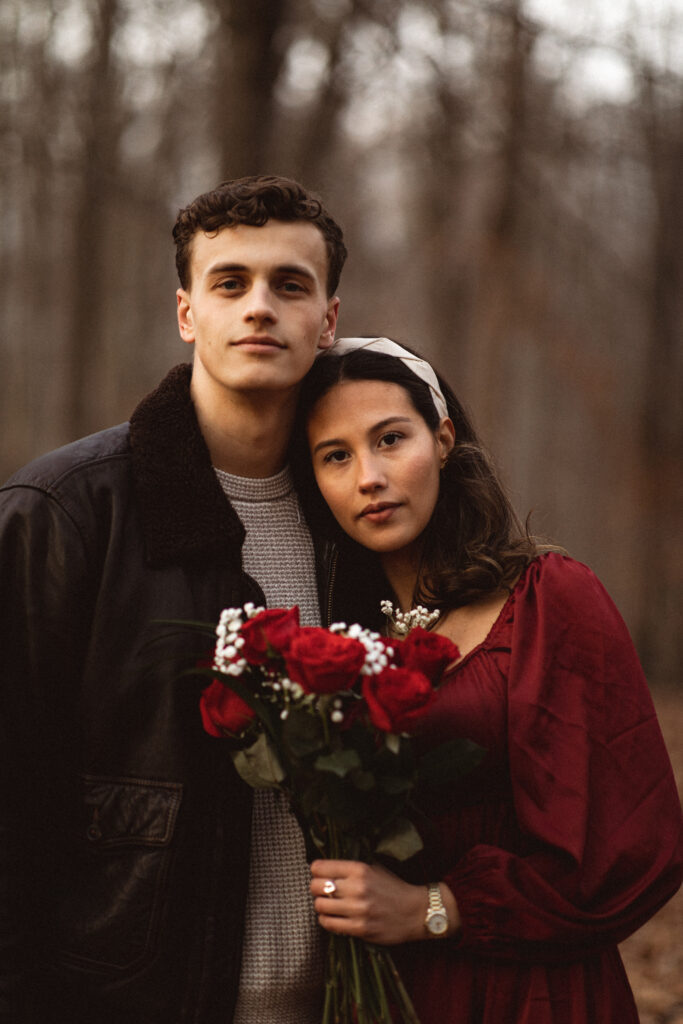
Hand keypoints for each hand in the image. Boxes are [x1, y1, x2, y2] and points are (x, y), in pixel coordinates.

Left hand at [310, 859, 459, 944]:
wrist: (415, 911)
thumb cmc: (393, 888)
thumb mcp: (374, 868)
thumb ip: (351, 868)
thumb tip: (324, 868)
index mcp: (359, 869)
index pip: (319, 867)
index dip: (316, 870)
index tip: (319, 874)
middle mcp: (357, 888)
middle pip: (315, 887)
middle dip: (316, 888)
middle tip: (322, 891)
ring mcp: (358, 910)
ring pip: (320, 906)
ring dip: (321, 906)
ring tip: (329, 905)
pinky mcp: (360, 929)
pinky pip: (329, 925)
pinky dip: (327, 921)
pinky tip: (334, 917)